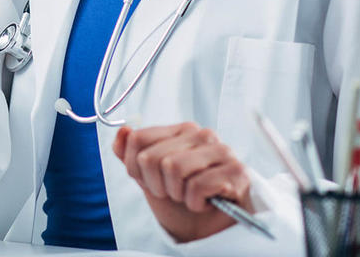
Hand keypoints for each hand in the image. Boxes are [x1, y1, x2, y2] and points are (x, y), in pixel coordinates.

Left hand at [113, 122, 252, 242]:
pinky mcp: (236, 171)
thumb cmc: (181, 200)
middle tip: (174, 193)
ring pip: (174, 168)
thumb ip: (131, 155)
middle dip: (158, 186)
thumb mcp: (148, 178)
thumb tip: (123, 131)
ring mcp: (221, 150)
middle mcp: (201, 134)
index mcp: (180, 130)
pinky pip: (197, 186)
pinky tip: (206, 202)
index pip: (138, 139)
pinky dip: (196, 203)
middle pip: (152, 157)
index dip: (137, 169)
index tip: (152, 182)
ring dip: (178, 194)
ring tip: (190, 196)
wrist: (209, 230)